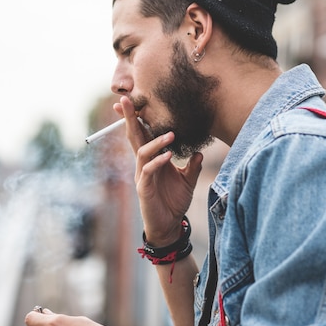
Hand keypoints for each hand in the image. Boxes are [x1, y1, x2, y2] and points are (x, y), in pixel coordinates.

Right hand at [114, 96, 202, 245]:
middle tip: (126, 99)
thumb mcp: (187, 180)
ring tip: (170, 134)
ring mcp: (141, 176)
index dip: (138, 118)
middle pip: (134, 137)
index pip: (142, 134)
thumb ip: (191, 166)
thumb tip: (199, 152)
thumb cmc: (174, 202)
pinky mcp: (144, 189)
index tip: (132, 99)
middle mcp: (143, 164)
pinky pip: (147, 171)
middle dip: (130, 118)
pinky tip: (168, 156)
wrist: (169, 226)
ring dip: (155, 142)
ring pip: (142, 152)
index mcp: (152, 159)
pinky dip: (158, 162)